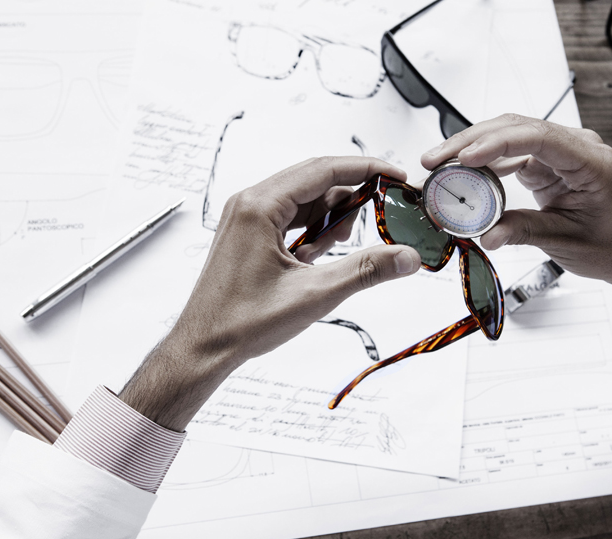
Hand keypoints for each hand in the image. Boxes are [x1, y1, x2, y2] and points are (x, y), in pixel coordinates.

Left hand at [119, 157, 421, 430]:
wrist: (204, 347)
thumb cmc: (244, 322)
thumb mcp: (315, 294)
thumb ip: (366, 271)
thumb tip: (407, 257)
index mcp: (259, 206)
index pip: (323, 170)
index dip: (366, 170)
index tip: (396, 176)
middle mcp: (250, 203)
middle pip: (314, 180)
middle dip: (352, 193)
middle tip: (386, 207)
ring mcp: (246, 217)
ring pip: (303, 200)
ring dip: (331, 216)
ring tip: (347, 244)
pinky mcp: (248, 234)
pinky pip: (290, 217)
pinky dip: (313, 230)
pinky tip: (322, 253)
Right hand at [421, 114, 611, 319]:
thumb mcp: (566, 241)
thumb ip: (524, 232)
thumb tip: (487, 235)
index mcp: (591, 162)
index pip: (538, 138)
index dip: (497, 144)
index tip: (465, 156)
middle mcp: (577, 148)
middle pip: (516, 128)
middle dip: (470, 141)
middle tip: (435, 159)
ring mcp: (561, 153)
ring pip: (509, 134)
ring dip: (472, 147)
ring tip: (439, 164)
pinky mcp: (548, 163)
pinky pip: (511, 153)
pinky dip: (484, 161)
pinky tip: (461, 171)